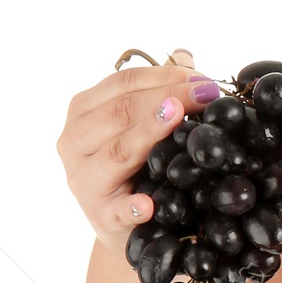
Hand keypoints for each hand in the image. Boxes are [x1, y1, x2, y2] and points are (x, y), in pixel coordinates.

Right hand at [57, 47, 223, 255]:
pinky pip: (116, 210)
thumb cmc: (137, 167)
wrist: (126, 226)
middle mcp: (74, 141)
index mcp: (84, 111)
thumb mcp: (144, 127)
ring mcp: (83, 180)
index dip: (165, 76)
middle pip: (120, 111)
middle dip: (168, 98)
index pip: (124, 82)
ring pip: (118, 151)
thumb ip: (160, 93)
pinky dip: (131, 206)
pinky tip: (148, 204)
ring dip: (149, 134)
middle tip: (207, 94)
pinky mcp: (100, 216)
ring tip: (178, 119)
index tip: (203, 78)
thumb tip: (186, 56)